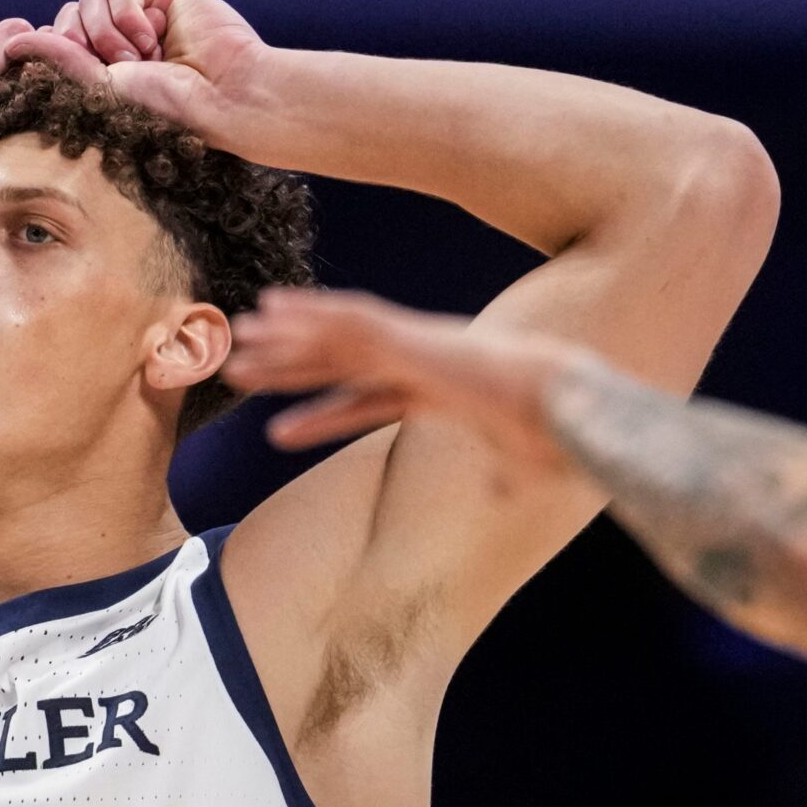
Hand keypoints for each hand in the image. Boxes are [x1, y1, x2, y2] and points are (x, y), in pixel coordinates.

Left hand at [3, 0, 270, 138]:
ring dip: (107, 30)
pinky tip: (153, 36)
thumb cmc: (167, 111)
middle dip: (81, 41)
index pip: (55, 46)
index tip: (75, 73)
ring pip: (89, 0)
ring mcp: (140, 22)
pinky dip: (128, 11)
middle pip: (67, 18)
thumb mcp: (100, 90)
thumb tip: (12, 42)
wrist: (225, 96)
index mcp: (101, 77)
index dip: (56, 51)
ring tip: (140, 59)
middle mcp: (117, 49)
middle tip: (114, 69)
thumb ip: (57, 60)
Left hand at [228, 287, 588, 479]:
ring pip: (335, 341)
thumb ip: (503, 476)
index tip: (281, 430)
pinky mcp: (412, 338)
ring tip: (236, 343)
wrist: (571, 404)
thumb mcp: (522, 462)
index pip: (366, 403)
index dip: (322, 415)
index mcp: (438, 390)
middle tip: (235, 371)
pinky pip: (351, 325)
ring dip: (284, 341)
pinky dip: (311, 316)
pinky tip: (273, 312)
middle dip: (287, 368)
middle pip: (338, 365)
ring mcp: (414, 345)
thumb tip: (503, 495)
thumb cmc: (555, 432)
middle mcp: (419, 360)